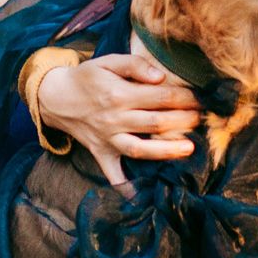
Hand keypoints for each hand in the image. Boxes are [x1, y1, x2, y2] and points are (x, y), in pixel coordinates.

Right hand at [37, 53, 200, 186]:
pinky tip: (141, 195)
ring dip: (166, 151)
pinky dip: (125, 187)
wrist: (54, 97)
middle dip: (183, 121)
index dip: (184, 97)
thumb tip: (160, 76)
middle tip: (203, 119)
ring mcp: (108, 139)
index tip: (201, 98)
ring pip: (140, 149)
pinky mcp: (101, 153)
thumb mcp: (108, 61)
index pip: (159, 97)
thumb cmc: (87, 77)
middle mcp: (115, 119)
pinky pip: (113, 174)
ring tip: (189, 150)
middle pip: (155, 123)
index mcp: (119, 95)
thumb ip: (134, 65)